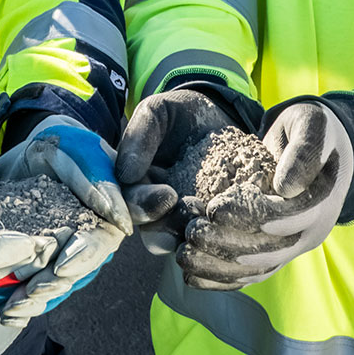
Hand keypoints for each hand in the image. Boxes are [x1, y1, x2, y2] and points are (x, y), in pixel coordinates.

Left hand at [0, 115, 130, 325]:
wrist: (32, 151)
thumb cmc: (63, 143)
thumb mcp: (78, 148)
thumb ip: (99, 178)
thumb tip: (121, 220)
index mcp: (109, 215)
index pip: (102, 243)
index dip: (85, 256)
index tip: (61, 265)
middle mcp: (91, 240)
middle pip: (76, 271)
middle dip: (52, 285)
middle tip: (28, 292)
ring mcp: (66, 254)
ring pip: (55, 285)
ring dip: (34, 300)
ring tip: (11, 309)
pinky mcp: (42, 263)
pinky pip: (37, 287)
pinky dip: (23, 303)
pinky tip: (7, 314)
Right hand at [115, 88, 236, 255]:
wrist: (216, 115)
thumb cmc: (179, 113)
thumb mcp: (156, 112)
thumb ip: (139, 136)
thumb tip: (124, 174)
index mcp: (132, 183)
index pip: (127, 204)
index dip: (143, 207)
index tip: (167, 196)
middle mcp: (151, 205)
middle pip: (151, 230)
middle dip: (171, 225)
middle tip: (195, 206)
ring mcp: (178, 217)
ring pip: (177, 242)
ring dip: (193, 234)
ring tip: (213, 214)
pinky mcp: (206, 222)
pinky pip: (204, 241)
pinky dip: (213, 237)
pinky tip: (228, 223)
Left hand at [179, 98, 353, 289]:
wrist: (322, 146)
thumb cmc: (312, 127)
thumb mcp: (312, 124)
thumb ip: (304, 150)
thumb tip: (285, 187)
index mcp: (323, 202)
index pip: (286, 218)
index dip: (249, 214)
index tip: (214, 208)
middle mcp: (310, 233)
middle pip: (268, 250)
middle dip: (227, 244)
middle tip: (191, 232)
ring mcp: (294, 246)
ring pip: (257, 268)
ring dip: (219, 266)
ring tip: (184, 254)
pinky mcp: (278, 252)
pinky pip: (251, 273)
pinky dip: (222, 278)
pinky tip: (192, 276)